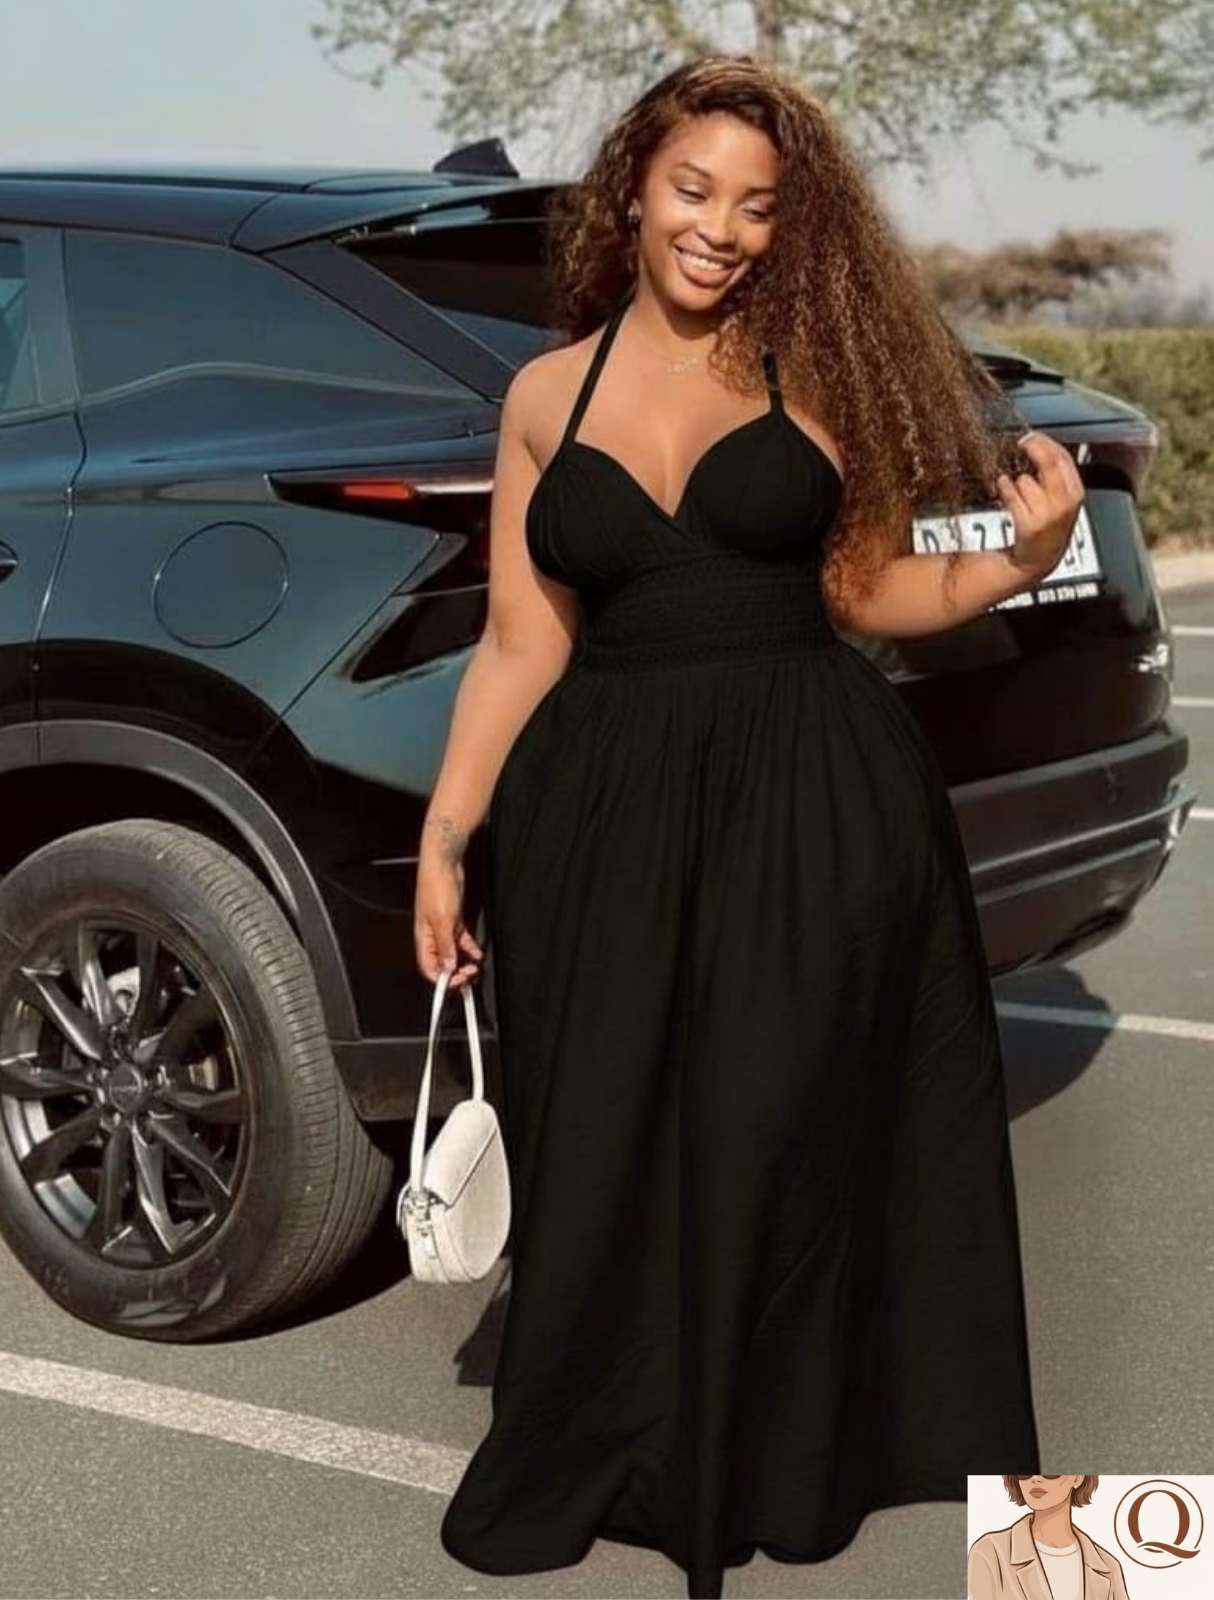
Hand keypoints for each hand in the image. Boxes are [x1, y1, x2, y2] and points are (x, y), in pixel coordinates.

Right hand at [413, 857, 483, 988]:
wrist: (443, 864)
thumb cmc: (436, 886)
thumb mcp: (444, 920)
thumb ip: (446, 946)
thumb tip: (448, 966)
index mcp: (424, 938)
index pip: (428, 968)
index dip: (441, 979)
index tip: (456, 982)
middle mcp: (432, 935)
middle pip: (441, 962)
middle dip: (454, 972)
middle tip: (468, 975)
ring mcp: (443, 927)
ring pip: (452, 952)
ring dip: (463, 961)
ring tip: (474, 967)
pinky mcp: (453, 919)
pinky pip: (460, 939)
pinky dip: (469, 947)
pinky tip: (477, 952)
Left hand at [995, 431, 1085, 583]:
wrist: (1040, 558)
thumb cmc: (1049, 525)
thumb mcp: (1062, 497)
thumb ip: (1054, 473)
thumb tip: (1039, 445)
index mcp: (1076, 492)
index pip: (1063, 457)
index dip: (1046, 442)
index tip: (1032, 435)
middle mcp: (1065, 502)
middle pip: (1049, 462)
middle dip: (1034, 448)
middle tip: (1022, 443)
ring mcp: (1048, 514)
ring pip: (1027, 480)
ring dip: (1018, 480)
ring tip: (1017, 488)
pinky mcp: (1029, 524)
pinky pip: (1012, 495)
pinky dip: (1005, 489)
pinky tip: (1005, 488)